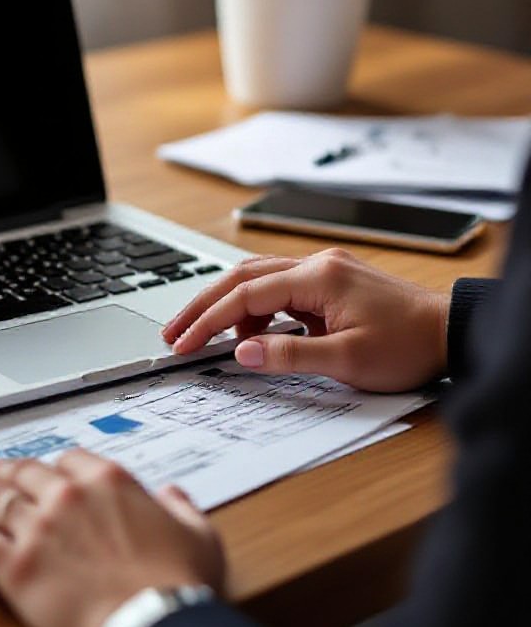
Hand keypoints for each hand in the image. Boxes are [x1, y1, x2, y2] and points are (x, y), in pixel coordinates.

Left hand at [0, 449, 224, 626]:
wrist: (152, 623)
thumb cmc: (177, 584)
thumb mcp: (198, 535)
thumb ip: (182, 507)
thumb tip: (174, 494)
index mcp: (108, 481)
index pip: (70, 459)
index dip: (56, 466)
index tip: (48, 471)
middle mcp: (67, 496)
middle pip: (26, 473)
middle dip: (7, 471)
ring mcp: (38, 528)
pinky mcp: (16, 565)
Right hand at [163, 248, 449, 391]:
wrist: (452, 334)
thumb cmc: (409, 346)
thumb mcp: (347, 361)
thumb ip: (289, 355)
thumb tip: (241, 352)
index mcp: (318, 278)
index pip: (245, 295)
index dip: (208, 320)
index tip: (182, 343)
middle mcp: (316, 265)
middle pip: (241, 277)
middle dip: (203, 305)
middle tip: (174, 332)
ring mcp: (323, 271)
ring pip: (257, 279)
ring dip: (227, 306)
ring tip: (207, 338)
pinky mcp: (329, 283)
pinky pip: (278, 289)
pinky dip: (256, 310)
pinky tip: (253, 335)